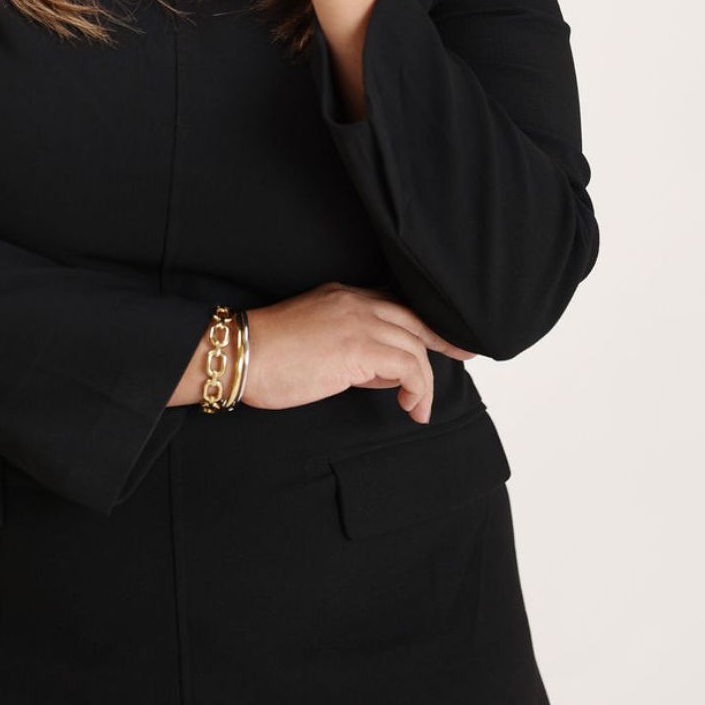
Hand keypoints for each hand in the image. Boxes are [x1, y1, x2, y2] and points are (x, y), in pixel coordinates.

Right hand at [241, 283, 475, 423]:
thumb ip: (351, 347)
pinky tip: (411, 407)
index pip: (395, 304)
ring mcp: (358, 321)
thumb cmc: (268, 358)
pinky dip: (418, 389)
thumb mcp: (315, 341)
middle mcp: (355, 301)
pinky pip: (409, 367)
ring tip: (419, 408)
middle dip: (443, 340)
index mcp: (342, 295)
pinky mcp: (359, 347)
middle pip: (414, 320)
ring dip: (425, 381)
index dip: (424, 323)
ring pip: (415, 346)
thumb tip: (382, 372)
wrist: (240, 355)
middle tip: (464, 356)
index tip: (444, 338)